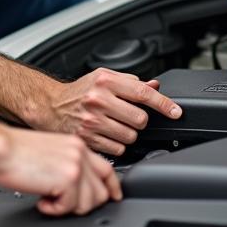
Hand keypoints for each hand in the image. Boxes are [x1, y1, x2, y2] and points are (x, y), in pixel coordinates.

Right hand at [0, 127, 122, 215]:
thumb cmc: (14, 151)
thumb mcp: (50, 152)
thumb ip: (67, 165)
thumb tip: (75, 186)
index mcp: (76, 145)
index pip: (107, 169)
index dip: (112, 188)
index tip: (112, 198)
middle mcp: (80, 153)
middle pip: (101, 192)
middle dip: (83, 205)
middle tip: (62, 203)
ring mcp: (76, 166)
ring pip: (88, 203)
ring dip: (67, 208)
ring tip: (48, 199)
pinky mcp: (67, 179)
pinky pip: (70, 207)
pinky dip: (54, 210)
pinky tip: (41, 201)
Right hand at [37, 67, 181, 156]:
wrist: (50, 106)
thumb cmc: (79, 92)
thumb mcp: (103, 78)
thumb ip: (130, 82)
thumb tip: (155, 86)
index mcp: (106, 81)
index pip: (143, 93)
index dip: (164, 104)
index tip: (176, 112)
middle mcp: (99, 100)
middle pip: (140, 119)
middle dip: (138, 120)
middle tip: (126, 116)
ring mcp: (92, 121)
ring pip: (131, 136)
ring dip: (128, 133)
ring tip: (114, 125)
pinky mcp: (88, 139)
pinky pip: (118, 148)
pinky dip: (117, 144)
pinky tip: (106, 135)